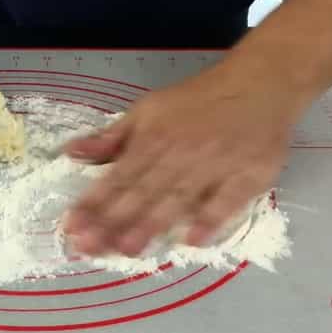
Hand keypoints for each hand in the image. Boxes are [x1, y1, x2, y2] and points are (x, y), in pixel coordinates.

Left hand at [62, 65, 294, 255]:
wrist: (260, 83)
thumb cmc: (197, 101)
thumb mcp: (147, 110)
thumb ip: (111, 138)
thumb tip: (71, 152)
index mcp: (152, 139)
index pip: (117, 176)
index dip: (93, 202)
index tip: (71, 226)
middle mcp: (179, 154)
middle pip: (142, 193)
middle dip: (112, 221)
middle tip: (88, 247)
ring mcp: (214, 166)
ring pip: (177, 199)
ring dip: (151, 224)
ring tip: (127, 249)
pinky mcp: (249, 174)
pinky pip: (228, 200)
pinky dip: (211, 219)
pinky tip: (192, 239)